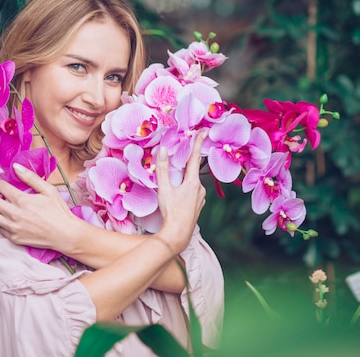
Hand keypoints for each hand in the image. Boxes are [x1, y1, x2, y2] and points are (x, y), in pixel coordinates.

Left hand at [0, 164, 76, 248]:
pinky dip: (0, 220)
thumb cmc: (58, 210)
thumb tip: (15, 167)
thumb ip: (30, 178)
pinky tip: (7, 216)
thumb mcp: (48, 190)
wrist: (65, 235)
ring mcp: (12, 227)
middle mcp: (13, 214)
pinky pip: (0, 227)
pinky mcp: (13, 238)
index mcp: (22, 200)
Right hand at [154, 130, 207, 252]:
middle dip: (184, 167)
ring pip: (191, 183)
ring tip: (171, 190)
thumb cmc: (171, 212)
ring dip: (182, 181)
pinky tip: (176, 198)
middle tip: (176, 164)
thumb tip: (163, 150)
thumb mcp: (164, 189)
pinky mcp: (198, 206)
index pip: (194, 158)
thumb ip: (163, 169)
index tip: (203, 131)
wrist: (178, 234)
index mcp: (193, 182)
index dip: (197, 143)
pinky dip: (184, 190)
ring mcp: (200, 198)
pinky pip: (191, 192)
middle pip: (191, 171)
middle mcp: (200, 188)